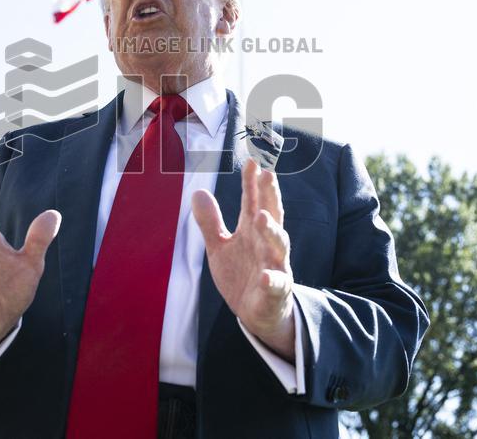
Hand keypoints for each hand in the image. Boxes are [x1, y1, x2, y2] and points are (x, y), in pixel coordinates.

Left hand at [192, 158, 294, 358]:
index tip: (252, 162)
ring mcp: (274, 266)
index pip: (253, 202)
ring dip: (271, 230)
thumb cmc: (242, 274)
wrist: (257, 314)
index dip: (252, 183)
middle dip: (270, 196)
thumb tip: (197, 192)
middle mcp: (266, 243)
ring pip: (278, 245)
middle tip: (268, 174)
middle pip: (270, 215)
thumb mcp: (220, 246)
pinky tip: (264, 275)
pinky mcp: (276, 290)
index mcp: (252, 231)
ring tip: (260, 216)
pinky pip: (276, 283)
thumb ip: (210, 221)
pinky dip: (271, 279)